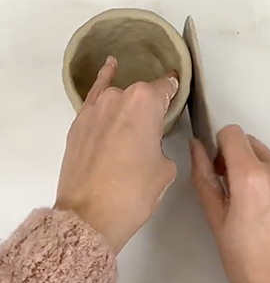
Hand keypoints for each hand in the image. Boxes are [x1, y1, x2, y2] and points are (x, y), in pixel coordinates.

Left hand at [55, 56, 178, 253]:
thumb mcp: (164, 168)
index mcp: (146, 102)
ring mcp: (95, 107)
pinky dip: (103, 80)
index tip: (178, 92)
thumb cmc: (135, 191)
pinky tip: (110, 66)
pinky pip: (94, 95)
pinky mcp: (79, 121)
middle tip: (154, 130)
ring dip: (129, 107)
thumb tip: (147, 144)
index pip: (166, 87)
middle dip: (151, 108)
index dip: (174, 90)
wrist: (91, 216)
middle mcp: (119, 96)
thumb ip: (159, 145)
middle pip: (142, 94)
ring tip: (134, 122)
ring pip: (120, 98)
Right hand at [191, 125, 269, 282]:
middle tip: (242, 190)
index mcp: (252, 178)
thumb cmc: (246, 259)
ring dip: (267, 172)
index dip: (223, 146)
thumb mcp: (215, 216)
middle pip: (254, 144)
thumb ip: (203, 174)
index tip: (224, 164)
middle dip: (243, 160)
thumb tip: (197, 145)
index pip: (233, 133)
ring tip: (265, 203)